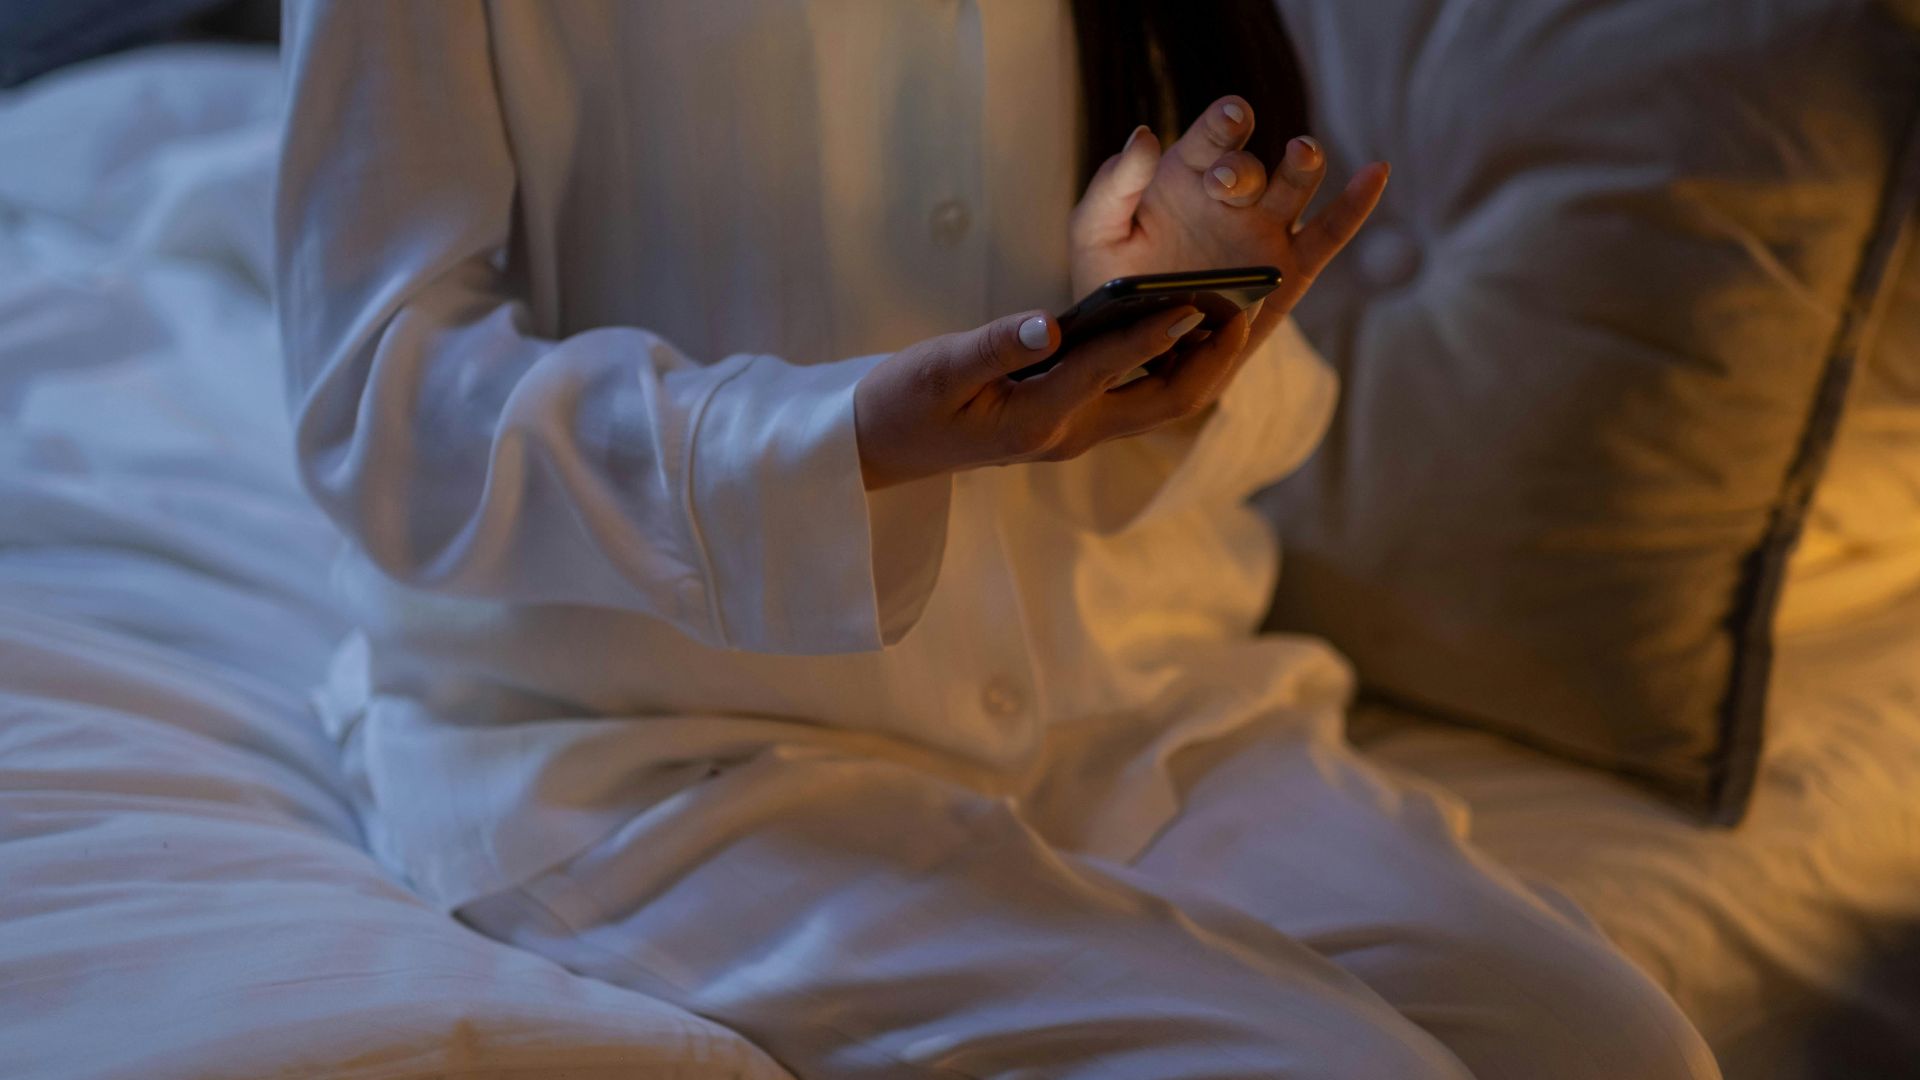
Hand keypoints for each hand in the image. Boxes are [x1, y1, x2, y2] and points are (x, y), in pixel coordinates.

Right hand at [854, 303, 1250, 489]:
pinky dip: (1173, 360)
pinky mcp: (1072, 421)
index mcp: (1038, 417)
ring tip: (1234, 309)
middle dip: (1212, 357)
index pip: (1112, 368)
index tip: (1200, 298)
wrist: (881, 448)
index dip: (1158, 330)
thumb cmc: (902, 403)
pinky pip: (1141, 395)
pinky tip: (1189, 321)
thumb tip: (1049, 322)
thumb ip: (996, 345)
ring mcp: (1076, 432)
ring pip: (1162, 403)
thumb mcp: (938, 368)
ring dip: (1203, 361)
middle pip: (1166, 403)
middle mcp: (1070, 432)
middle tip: (1244, 307)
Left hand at [1071, 96, 1389, 356]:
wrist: (1133, 347)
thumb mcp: (1095, 232)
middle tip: (1225, 181)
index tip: (1231, 116)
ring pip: (1294, 187)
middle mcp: (1231, 196)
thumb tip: (1144, 134)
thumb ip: (1113, 184)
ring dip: (1302, 166)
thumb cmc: (1110, 282)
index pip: (1211, 137)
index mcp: (1187, 174)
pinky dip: (1356, 204)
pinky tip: (1377, 172)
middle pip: (1250, 166)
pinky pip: (1329, 233)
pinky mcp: (1290, 270)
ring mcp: (1264, 231)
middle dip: (1241, 168)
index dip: (1224, 122)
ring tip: (1301, 153)